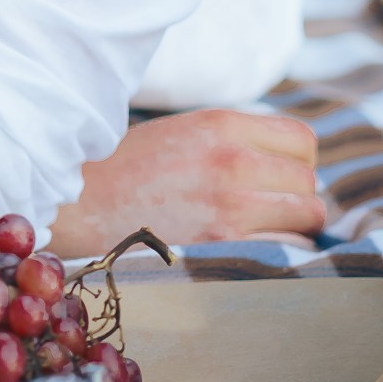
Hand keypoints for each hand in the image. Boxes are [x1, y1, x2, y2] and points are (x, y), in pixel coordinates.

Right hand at [49, 109, 323, 254]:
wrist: (72, 205)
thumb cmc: (118, 171)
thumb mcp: (176, 133)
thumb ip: (228, 141)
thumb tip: (276, 166)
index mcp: (220, 124)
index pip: (303, 141)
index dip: (295, 163)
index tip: (276, 179)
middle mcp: (233, 159)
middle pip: (309, 182)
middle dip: (294, 199)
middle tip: (265, 212)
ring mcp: (231, 204)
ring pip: (308, 218)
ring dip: (291, 230)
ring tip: (259, 235)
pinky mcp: (223, 245)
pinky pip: (286, 252)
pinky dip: (277, 257)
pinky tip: (247, 254)